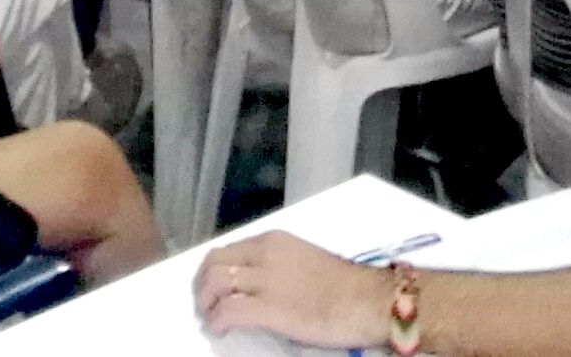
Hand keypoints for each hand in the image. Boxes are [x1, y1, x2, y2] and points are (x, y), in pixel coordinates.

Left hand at [193, 233, 400, 348]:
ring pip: (215, 283)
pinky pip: (228, 311)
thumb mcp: (305, 261)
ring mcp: (266, 280)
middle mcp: (265, 255)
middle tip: (206, 303)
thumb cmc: (345, 286)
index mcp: (274, 242)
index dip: (214, 270)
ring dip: (206, 303)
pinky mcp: (269, 308)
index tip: (214, 286)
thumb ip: (278, 265)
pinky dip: (217, 321)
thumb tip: (258, 284)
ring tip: (211, 318)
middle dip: (203, 284)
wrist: (367, 301)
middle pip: (215, 262)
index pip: (229, 249)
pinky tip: (220, 329)